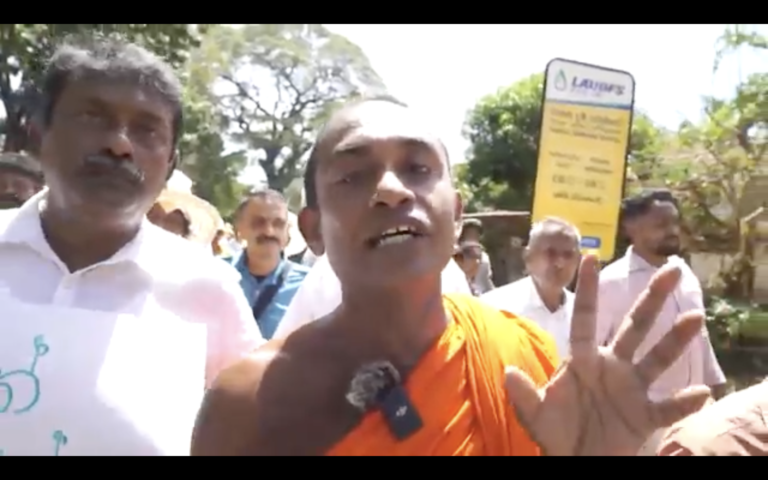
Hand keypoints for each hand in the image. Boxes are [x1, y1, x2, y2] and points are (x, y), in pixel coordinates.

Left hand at [505, 254, 710, 455]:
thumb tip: (508, 374)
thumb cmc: (555, 433)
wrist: (577, 461)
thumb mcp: (535, 415)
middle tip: (671, 269)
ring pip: (657, 359)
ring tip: (696, 316)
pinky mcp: (644, 416)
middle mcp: (611, 368)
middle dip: (651, 300)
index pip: (586, 319)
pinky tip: (701, 394)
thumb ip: (524, 395)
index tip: (590, 257)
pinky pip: (667, 408)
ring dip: (675, 340)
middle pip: (634, 328)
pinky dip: (683, 403)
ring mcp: (630, 390)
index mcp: (582, 361)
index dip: (588, 291)